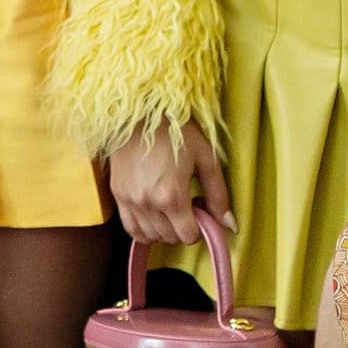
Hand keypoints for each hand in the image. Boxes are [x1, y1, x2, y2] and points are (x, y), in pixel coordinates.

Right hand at [104, 125, 232, 247]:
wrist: (140, 110)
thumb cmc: (177, 130)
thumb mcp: (206, 158)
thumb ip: (219, 195)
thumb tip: (230, 226)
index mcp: (171, 196)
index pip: (188, 236)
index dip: (199, 227)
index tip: (200, 210)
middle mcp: (147, 203)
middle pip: (169, 237)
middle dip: (182, 227)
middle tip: (186, 204)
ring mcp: (129, 200)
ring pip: (150, 236)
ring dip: (164, 229)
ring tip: (169, 207)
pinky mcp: (117, 194)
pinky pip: (130, 229)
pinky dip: (144, 229)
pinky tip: (153, 215)